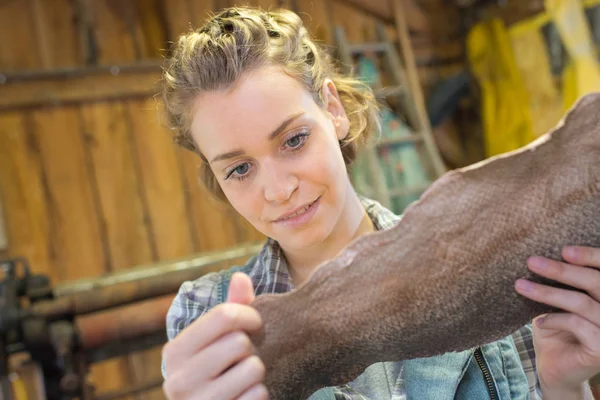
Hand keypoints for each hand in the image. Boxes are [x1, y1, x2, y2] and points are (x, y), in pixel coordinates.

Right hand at [162, 273, 267, 399]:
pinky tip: (246, 395)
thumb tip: (240, 276)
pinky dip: (259, 393)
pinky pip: (258, 394)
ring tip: (245, 376)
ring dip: (257, 371)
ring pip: (253, 368)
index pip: (223, 316)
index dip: (249, 315)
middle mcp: (179, 379)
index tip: (256, 323)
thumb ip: (231, 307)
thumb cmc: (215, 370)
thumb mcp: (217, 339)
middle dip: (251, 347)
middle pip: (239, 342)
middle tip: (245, 356)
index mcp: (175, 351)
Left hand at [515, 246, 599, 395]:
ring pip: (582, 303)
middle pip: (597, 282)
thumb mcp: (558, 300)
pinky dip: (554, 319)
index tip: (563, 250)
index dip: (591, 256)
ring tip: (520, 286)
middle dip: (562, 270)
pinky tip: (539, 322)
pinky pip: (577, 324)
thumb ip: (563, 282)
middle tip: (531, 261)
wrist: (553, 368)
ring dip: (548, 293)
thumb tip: (541, 253)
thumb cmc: (556, 328)